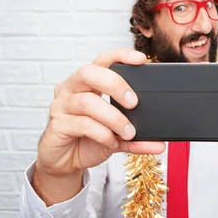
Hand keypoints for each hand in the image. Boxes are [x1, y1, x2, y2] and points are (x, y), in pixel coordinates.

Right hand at [37, 48, 164, 176]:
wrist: (65, 161)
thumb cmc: (89, 140)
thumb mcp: (117, 136)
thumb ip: (137, 137)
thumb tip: (160, 143)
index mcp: (87, 83)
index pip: (102, 59)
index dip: (120, 55)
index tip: (141, 59)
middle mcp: (71, 88)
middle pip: (89, 72)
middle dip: (115, 84)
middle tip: (134, 102)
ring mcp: (61, 105)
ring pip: (88, 102)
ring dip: (113, 117)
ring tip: (128, 132)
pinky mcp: (57, 125)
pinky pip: (82, 124)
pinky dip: (102, 133)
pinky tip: (111, 142)